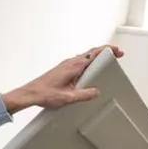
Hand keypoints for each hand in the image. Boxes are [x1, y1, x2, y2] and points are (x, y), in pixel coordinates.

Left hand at [1, 45, 124, 113]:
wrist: (31, 94)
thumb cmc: (45, 94)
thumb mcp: (69, 97)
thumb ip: (84, 95)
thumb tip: (96, 92)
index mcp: (74, 66)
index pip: (93, 53)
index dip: (107, 50)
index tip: (116, 50)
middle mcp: (70, 63)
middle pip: (91, 53)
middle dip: (105, 52)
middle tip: (116, 54)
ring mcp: (66, 65)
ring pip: (85, 57)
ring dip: (97, 57)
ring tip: (106, 61)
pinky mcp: (62, 69)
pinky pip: (79, 62)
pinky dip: (89, 61)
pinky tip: (90, 69)